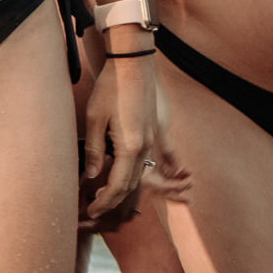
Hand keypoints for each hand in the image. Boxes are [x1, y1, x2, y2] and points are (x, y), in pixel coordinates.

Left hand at [81, 53, 184, 226]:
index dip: (104, 201)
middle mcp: (147, 146)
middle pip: (132, 183)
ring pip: (145, 171)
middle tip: (95, 208)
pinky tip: (181, 177)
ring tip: (113, 197)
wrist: (133, 62)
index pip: (117, 184)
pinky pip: (166, 153)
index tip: (91, 209)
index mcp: (129, 146)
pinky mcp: (160, 127)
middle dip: (113, 199)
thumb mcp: (95, 119)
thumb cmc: (110, 87)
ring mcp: (156, 137)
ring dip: (130, 187)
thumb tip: (91, 176)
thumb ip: (96, 150)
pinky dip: (169, 168)